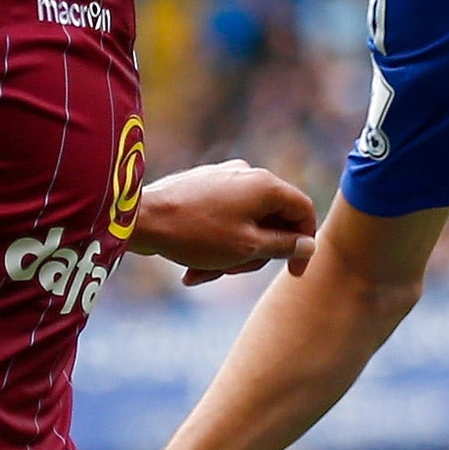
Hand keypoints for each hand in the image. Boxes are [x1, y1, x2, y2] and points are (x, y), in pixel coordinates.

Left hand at [130, 161, 317, 286]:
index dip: (304, 242)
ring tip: (202, 274)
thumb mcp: (246, 248)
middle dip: (255, 253)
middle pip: (272, 220)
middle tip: (232, 274)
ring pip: (244, 223)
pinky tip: (191, 269)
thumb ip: (283, 246)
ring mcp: (223, 178)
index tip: (295, 270)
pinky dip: (214, 244)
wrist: (140, 218)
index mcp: (265, 185)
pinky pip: (222, 218)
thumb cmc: (196, 234)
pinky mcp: (202, 186)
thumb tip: (308, 245)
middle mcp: (247, 175)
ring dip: (230, 253)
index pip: (302, 210)